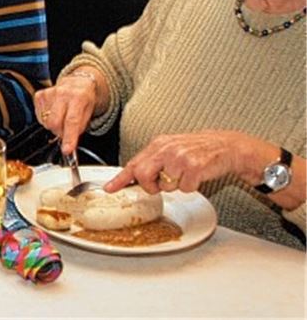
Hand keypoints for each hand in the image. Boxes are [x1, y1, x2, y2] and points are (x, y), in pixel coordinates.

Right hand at [32, 72, 98, 153]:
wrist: (78, 82)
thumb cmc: (84, 99)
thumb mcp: (89, 113)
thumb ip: (79, 127)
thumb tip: (69, 142)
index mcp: (78, 97)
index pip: (72, 121)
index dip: (69, 138)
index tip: (67, 150)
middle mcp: (62, 93)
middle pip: (54, 122)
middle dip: (59, 132)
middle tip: (65, 130)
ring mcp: (49, 93)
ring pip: (45, 121)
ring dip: (53, 125)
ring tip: (61, 118)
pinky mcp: (39, 95)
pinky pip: (39, 116)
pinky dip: (46, 119)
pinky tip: (53, 112)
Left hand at [105, 130, 254, 194]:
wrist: (225, 146)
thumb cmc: (196, 150)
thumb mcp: (171, 149)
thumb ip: (153, 161)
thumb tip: (135, 177)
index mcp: (158, 145)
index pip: (133, 163)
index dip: (120, 179)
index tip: (109, 188)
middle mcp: (166, 149)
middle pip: (143, 175)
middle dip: (150, 185)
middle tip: (162, 184)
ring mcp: (180, 157)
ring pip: (166, 185)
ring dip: (175, 185)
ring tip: (185, 174)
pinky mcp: (194, 167)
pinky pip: (185, 188)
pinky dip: (191, 187)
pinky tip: (197, 176)